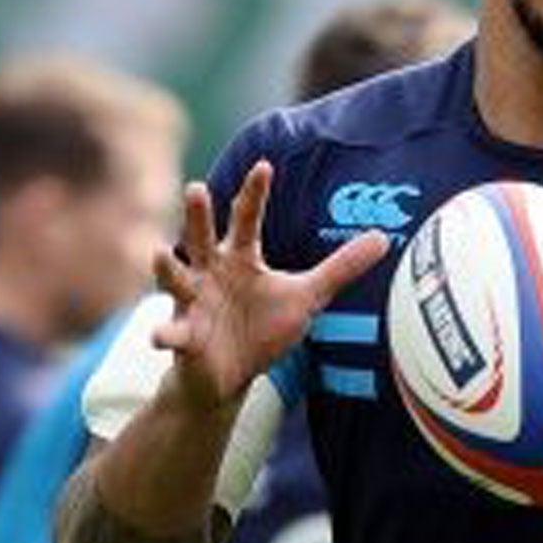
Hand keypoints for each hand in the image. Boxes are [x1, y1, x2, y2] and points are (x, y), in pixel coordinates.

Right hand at [151, 161, 386, 411]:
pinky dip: (164, 335)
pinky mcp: (183, 337)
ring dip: (167, 267)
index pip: (247, 219)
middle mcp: (210, 272)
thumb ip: (340, 267)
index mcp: (240, 258)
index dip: (254, 193)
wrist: (231, 377)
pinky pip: (172, 334)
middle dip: (197, 215)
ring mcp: (192, 302)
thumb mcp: (307, 296)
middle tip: (196, 188)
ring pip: (175, 278)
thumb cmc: (263, 328)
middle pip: (202, 237)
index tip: (264, 165)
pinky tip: (158, 337)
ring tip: (158, 252)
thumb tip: (384, 238)